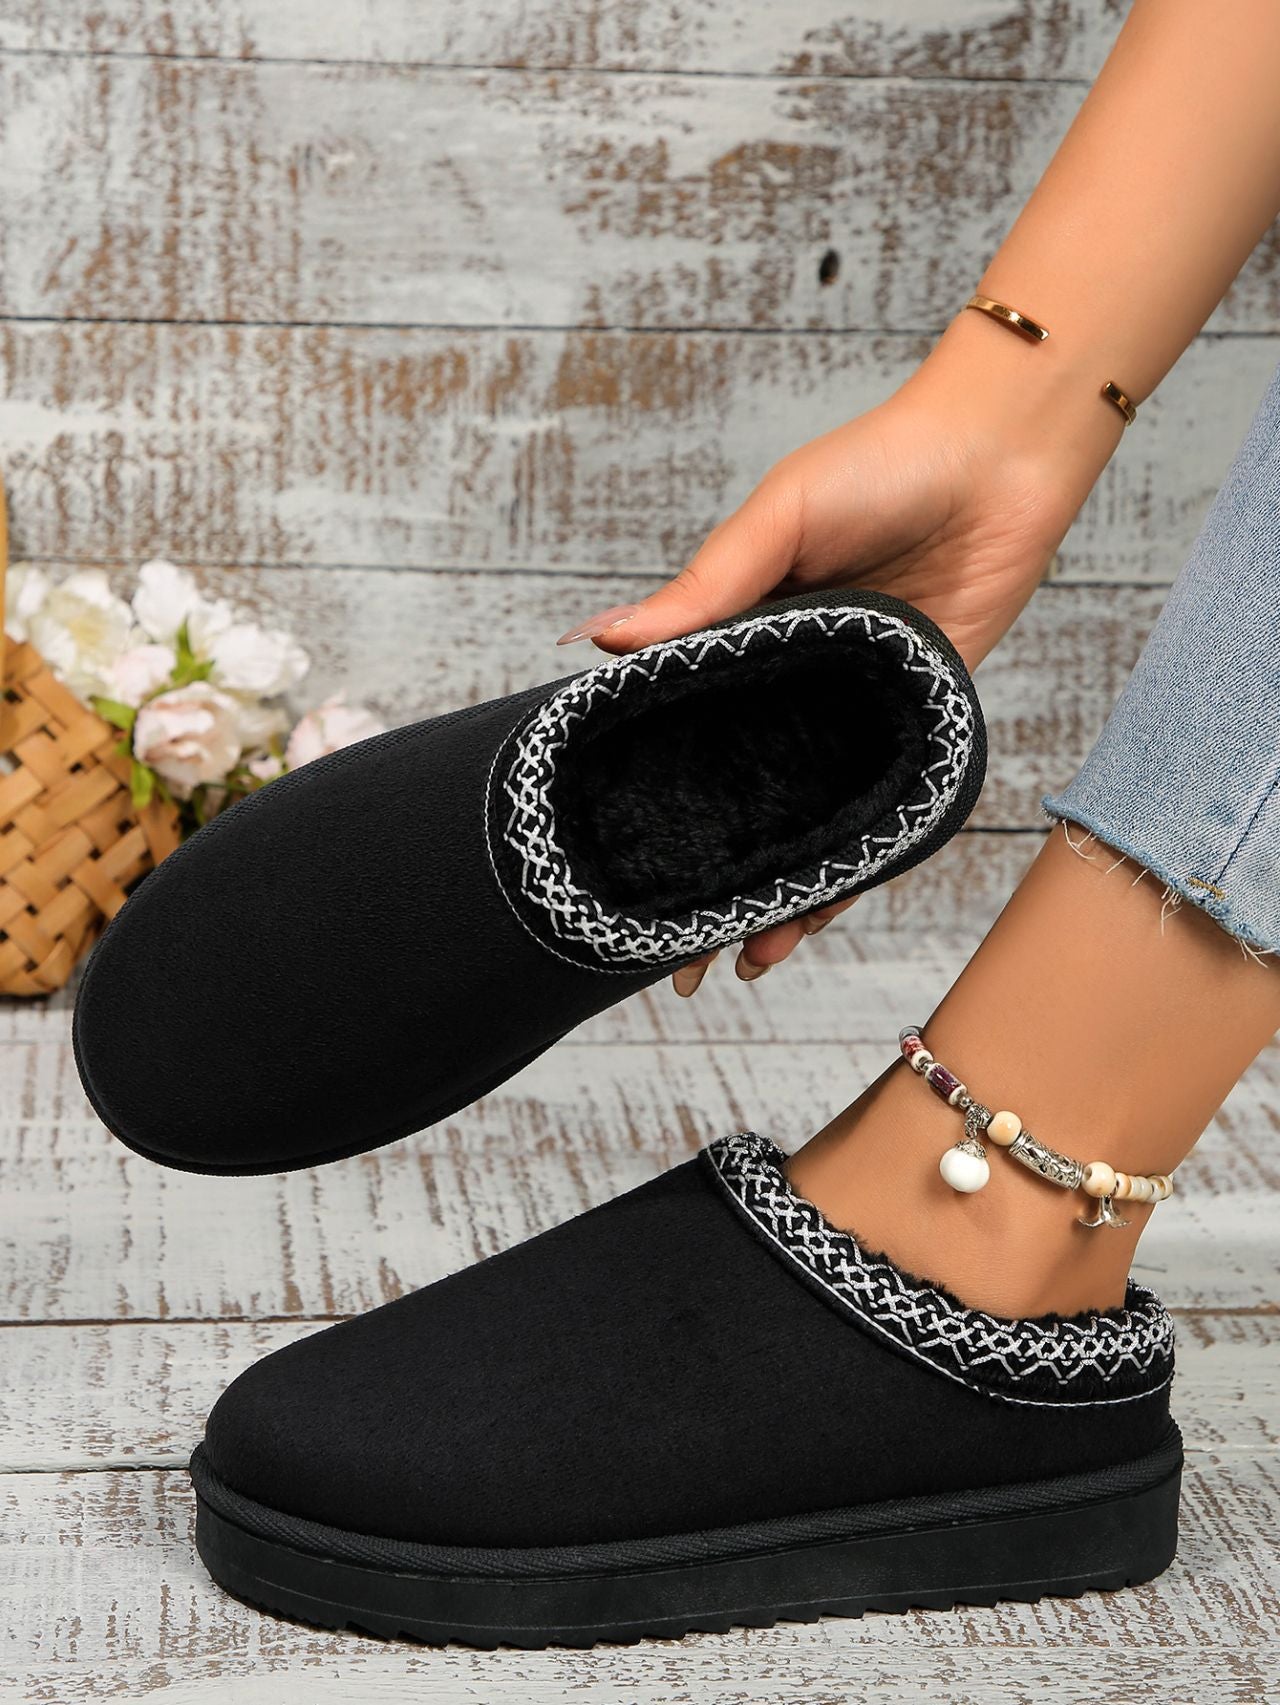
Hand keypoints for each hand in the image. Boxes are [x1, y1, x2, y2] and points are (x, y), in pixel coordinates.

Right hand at [557, 317, 1120, 988]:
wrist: (1000, 460)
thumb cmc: (881, 465)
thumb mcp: (780, 518)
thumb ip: (706, 588)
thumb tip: (601, 640)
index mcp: (738, 640)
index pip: (678, 736)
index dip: (646, 800)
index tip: (612, 867)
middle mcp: (786, 690)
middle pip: (735, 797)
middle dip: (705, 873)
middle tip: (668, 950)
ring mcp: (848, 716)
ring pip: (802, 821)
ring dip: (776, 889)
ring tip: (740, 958)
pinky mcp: (912, 728)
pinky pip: (874, 811)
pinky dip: (851, 865)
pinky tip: (819, 914)